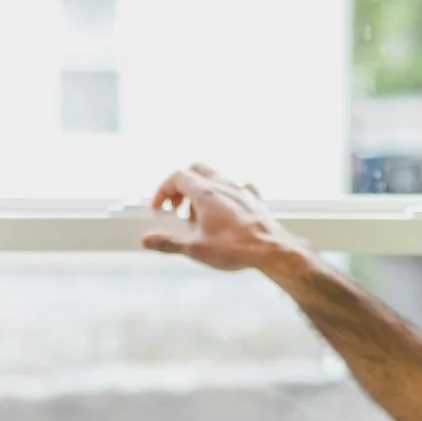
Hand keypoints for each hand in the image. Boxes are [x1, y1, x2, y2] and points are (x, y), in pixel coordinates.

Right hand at [141, 163, 305, 272]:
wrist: (272, 250)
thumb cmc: (237, 248)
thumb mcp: (196, 249)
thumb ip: (169, 243)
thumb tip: (148, 240)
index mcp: (205, 193)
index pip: (177, 177)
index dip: (163, 191)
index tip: (159, 208)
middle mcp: (223, 186)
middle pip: (196, 170)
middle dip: (182, 185)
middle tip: (176, 206)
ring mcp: (241, 191)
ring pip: (217, 176)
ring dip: (203, 190)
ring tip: (198, 214)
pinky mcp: (255, 201)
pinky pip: (240, 188)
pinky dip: (228, 195)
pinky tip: (228, 209)